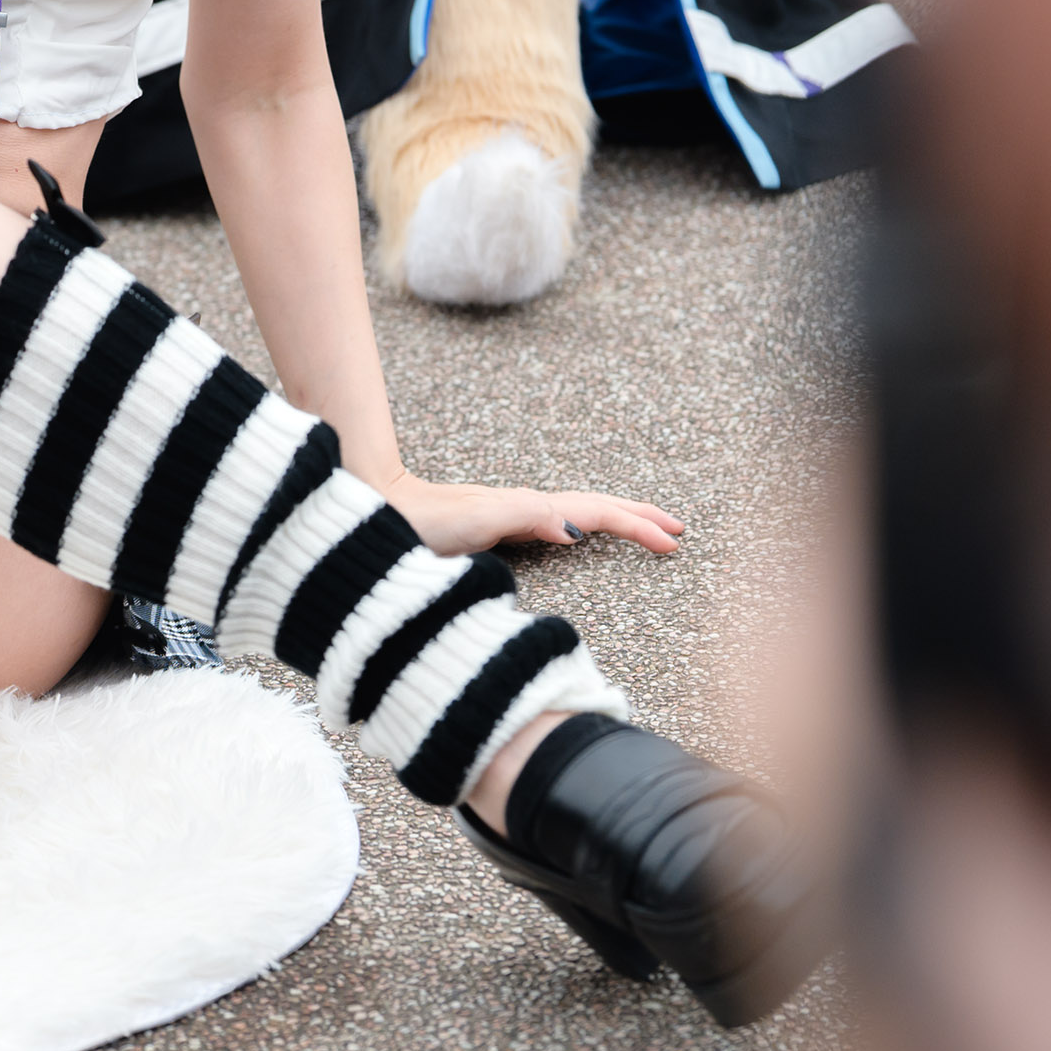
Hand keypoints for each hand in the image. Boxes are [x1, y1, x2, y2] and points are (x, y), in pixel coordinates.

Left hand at [377, 471, 685, 556]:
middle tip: (677, 531)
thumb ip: (525, 519)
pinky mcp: (494, 529)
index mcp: (528, 507)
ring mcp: (510, 517)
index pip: (597, 513)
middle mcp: (523, 508)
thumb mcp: (476, 521)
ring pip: (578, 514)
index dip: (637, 526)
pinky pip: (556, 525)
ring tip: (643, 530)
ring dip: (615, 521)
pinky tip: (578, 538)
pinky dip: (583, 529)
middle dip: (638, 517)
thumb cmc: (419, 522)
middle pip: (594, 508)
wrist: (373, 512)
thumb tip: (576, 529)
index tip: (674, 543)